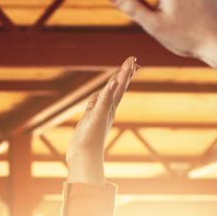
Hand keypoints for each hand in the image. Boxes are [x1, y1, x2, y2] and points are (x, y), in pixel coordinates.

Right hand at [66, 57, 136, 184]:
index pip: (120, 85)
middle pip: (118, 87)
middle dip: (125, 74)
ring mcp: (99, 114)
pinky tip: (98, 94)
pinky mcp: (90, 119)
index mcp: (111, 106)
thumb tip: (115, 82)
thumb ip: (105, 99)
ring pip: (107, 94)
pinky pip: (95, 103)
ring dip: (114, 83)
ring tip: (120, 75)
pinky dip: (98, 96)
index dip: (126, 71)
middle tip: (132, 62)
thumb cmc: (91, 138)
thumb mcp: (98, 116)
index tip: (133, 59)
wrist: (83, 157)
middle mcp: (107, 108)